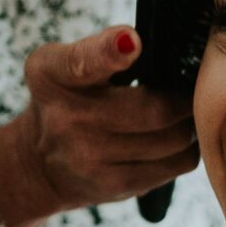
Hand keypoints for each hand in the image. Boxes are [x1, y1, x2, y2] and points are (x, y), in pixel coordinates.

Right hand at [0, 26, 196, 219]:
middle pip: (155, 108)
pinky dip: (185, 149)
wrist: (38, 163)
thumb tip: (156, 50)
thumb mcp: (63, 64)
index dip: (109, 51)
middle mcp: (65, 118)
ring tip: (177, 115)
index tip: (130, 40)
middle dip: (182, 97)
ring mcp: (89, 158)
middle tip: (187, 91)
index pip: (80, 62)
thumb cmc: (65, 99)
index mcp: (52, 74)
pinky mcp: (114, 186)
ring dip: (186, 123)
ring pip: (174, 138)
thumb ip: (100, 50)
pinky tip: (170, 140)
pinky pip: (177, 164)